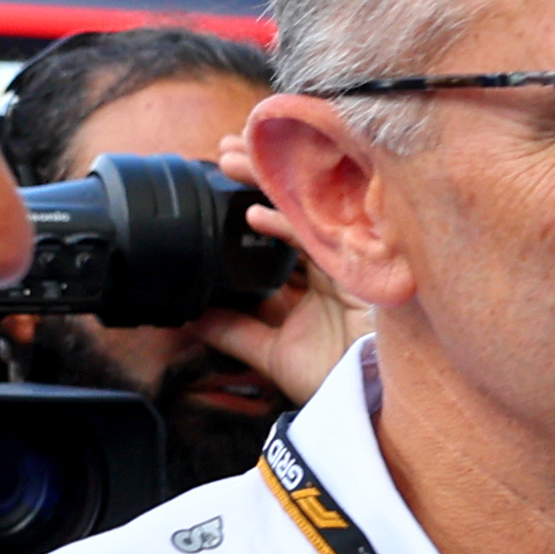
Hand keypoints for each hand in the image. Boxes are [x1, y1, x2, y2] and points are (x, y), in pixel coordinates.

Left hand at [202, 148, 363, 406]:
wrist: (364, 402)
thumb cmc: (331, 378)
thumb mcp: (271, 353)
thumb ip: (233, 332)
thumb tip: (189, 318)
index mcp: (317, 276)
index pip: (280, 228)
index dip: (252, 202)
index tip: (221, 181)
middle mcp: (333, 258)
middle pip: (293, 205)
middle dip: (259, 176)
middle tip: (223, 150)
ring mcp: (347, 257)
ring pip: (304, 206)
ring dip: (266, 181)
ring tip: (229, 157)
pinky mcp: (358, 265)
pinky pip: (317, 234)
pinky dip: (285, 223)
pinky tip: (253, 213)